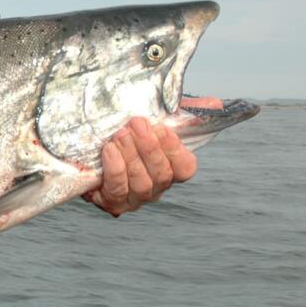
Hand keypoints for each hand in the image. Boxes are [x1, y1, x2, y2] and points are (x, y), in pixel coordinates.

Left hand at [83, 114, 198, 216]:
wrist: (90, 149)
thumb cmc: (128, 135)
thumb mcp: (155, 119)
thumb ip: (184, 112)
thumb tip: (215, 103)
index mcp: (171, 169)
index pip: (185, 168)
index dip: (175, 150)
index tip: (162, 128)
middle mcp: (156, 188)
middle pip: (162, 175)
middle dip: (149, 148)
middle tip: (136, 124)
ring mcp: (135, 198)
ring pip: (141, 184)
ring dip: (131, 157)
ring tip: (120, 135)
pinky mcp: (112, 203)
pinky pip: (117, 190)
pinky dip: (115, 169)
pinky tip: (109, 150)